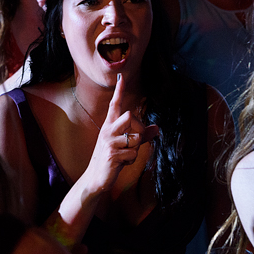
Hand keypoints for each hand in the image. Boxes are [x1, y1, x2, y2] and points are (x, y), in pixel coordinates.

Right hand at [81, 74, 159, 195]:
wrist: (96, 177)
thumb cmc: (112, 158)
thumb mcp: (126, 144)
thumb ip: (142, 135)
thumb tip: (157, 128)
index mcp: (110, 125)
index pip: (115, 104)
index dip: (119, 91)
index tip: (121, 77)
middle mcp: (108, 130)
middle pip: (130, 116)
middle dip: (138, 128)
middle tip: (133, 140)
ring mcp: (109, 141)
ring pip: (136, 137)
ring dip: (135, 149)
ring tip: (125, 154)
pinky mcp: (112, 154)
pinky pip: (133, 153)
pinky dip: (131, 159)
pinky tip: (121, 162)